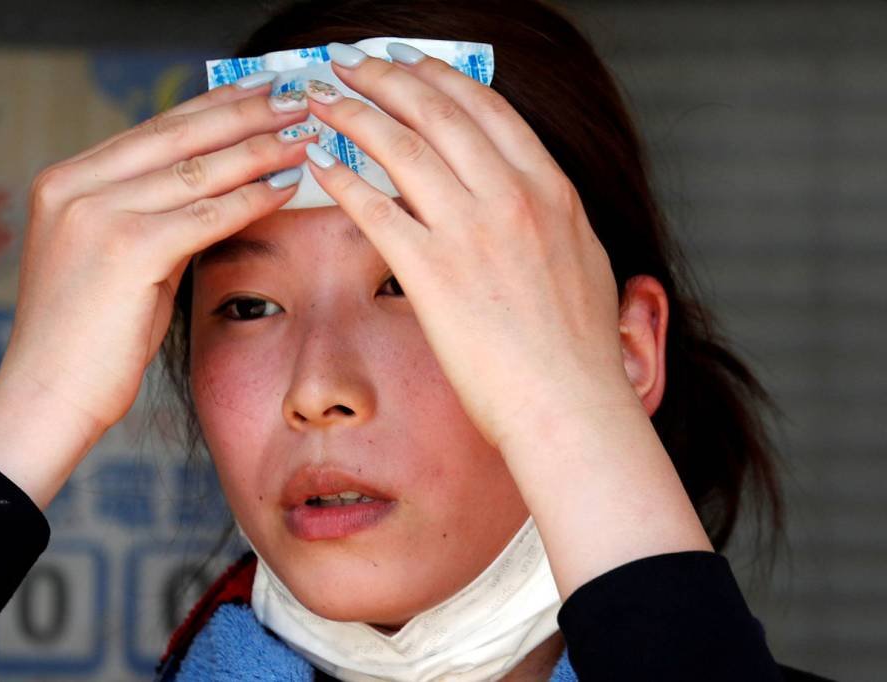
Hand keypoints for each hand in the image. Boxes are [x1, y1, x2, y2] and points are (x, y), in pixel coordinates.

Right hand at [0, 78, 315, 506]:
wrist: (47, 397)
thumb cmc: (88, 338)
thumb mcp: (117, 259)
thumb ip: (156, 216)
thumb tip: (221, 186)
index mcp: (66, 181)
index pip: (154, 129)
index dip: (213, 106)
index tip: (258, 90)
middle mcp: (74, 186)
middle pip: (178, 135)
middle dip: (244, 112)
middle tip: (296, 95)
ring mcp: (96, 214)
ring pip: (198, 170)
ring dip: (259, 149)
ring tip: (306, 135)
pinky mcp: (127, 249)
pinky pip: (207, 215)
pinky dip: (252, 199)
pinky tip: (288, 186)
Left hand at [302, 48, 638, 451]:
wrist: (570, 405)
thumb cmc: (579, 349)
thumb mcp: (585, 260)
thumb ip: (554, 218)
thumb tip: (534, 199)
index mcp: (550, 189)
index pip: (486, 108)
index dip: (438, 75)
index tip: (409, 60)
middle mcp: (511, 197)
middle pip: (437, 113)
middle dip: (386, 76)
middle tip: (351, 62)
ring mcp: (470, 232)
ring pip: (401, 148)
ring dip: (355, 113)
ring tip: (324, 97)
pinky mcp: (433, 274)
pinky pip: (376, 210)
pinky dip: (344, 179)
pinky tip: (321, 164)